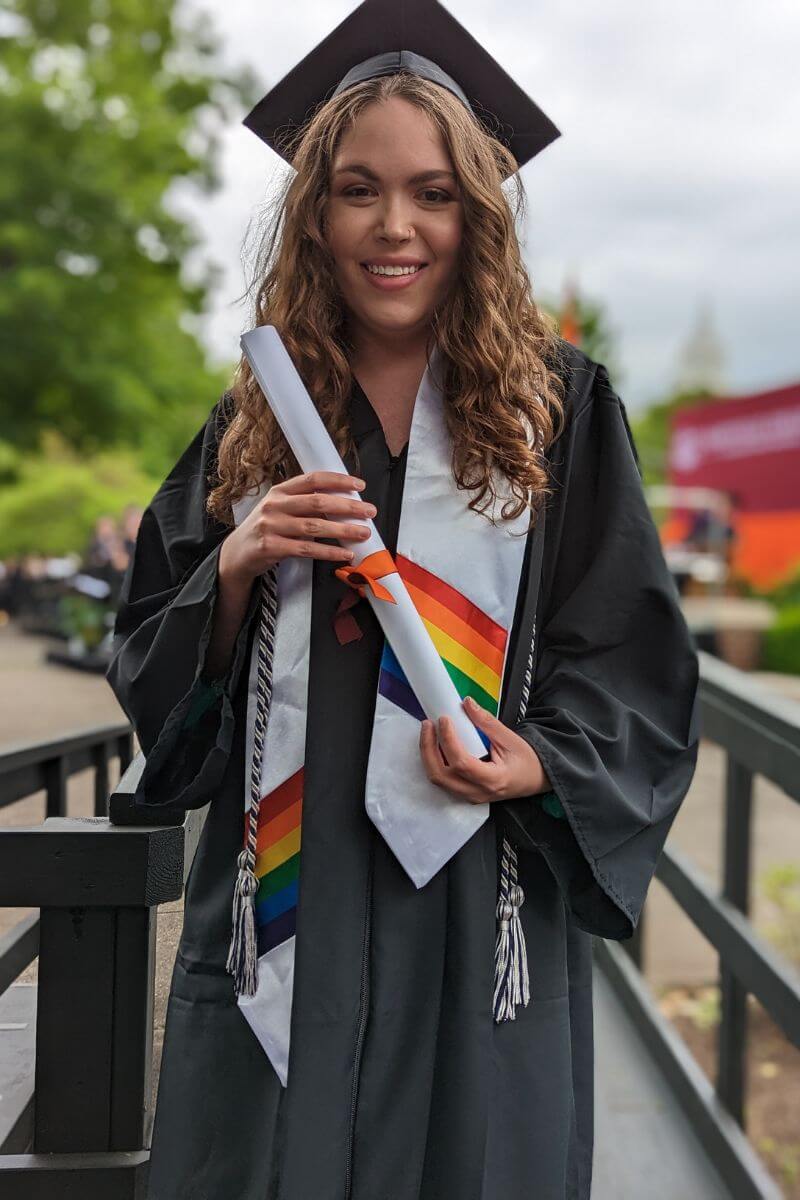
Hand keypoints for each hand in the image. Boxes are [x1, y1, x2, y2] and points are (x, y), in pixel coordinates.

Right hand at [220, 470, 376, 583]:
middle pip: (317, 502)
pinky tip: (345, 554)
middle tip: (369, 511)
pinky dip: (329, 552)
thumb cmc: (265, 529)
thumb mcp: (280, 509)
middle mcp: (275, 505)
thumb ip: (305, 505)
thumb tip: (342, 505)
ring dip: (343, 530)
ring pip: (315, 526)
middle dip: (348, 506)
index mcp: (280, 491)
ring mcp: (271, 526)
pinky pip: (307, 549)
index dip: (338, 480)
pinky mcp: (271, 547)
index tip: (359, 486)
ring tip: (363, 533)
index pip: (313, 479)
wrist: (237, 554)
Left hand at [419, 695, 549, 804]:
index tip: (444, 720)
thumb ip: (487, 722)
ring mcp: (470, 796)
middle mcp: (478, 792)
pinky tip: (436, 744)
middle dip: (428, 748)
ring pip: (438, 779)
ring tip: (429, 732)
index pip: (461, 763)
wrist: (536, 779)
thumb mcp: (511, 738)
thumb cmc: (527, 761)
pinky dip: (435, 761)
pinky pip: (443, 780)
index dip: (448, 740)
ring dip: (428, 755)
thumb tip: (467, 703)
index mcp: (493, 779)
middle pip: (441, 776)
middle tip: (428, 724)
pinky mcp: (465, 793)